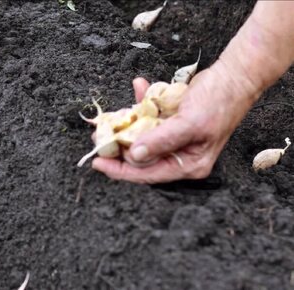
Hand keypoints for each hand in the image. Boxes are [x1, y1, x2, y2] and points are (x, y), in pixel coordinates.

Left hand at [92, 68, 255, 182]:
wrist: (235, 75)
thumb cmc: (219, 101)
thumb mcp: (190, 124)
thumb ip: (162, 141)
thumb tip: (134, 156)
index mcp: (188, 164)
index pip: (147, 174)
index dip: (120, 170)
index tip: (98, 162)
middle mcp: (179, 155)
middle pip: (140, 158)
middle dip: (117, 147)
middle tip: (98, 137)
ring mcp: (174, 138)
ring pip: (141, 138)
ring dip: (125, 125)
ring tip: (108, 119)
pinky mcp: (170, 122)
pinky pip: (149, 118)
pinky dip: (141, 104)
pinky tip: (138, 87)